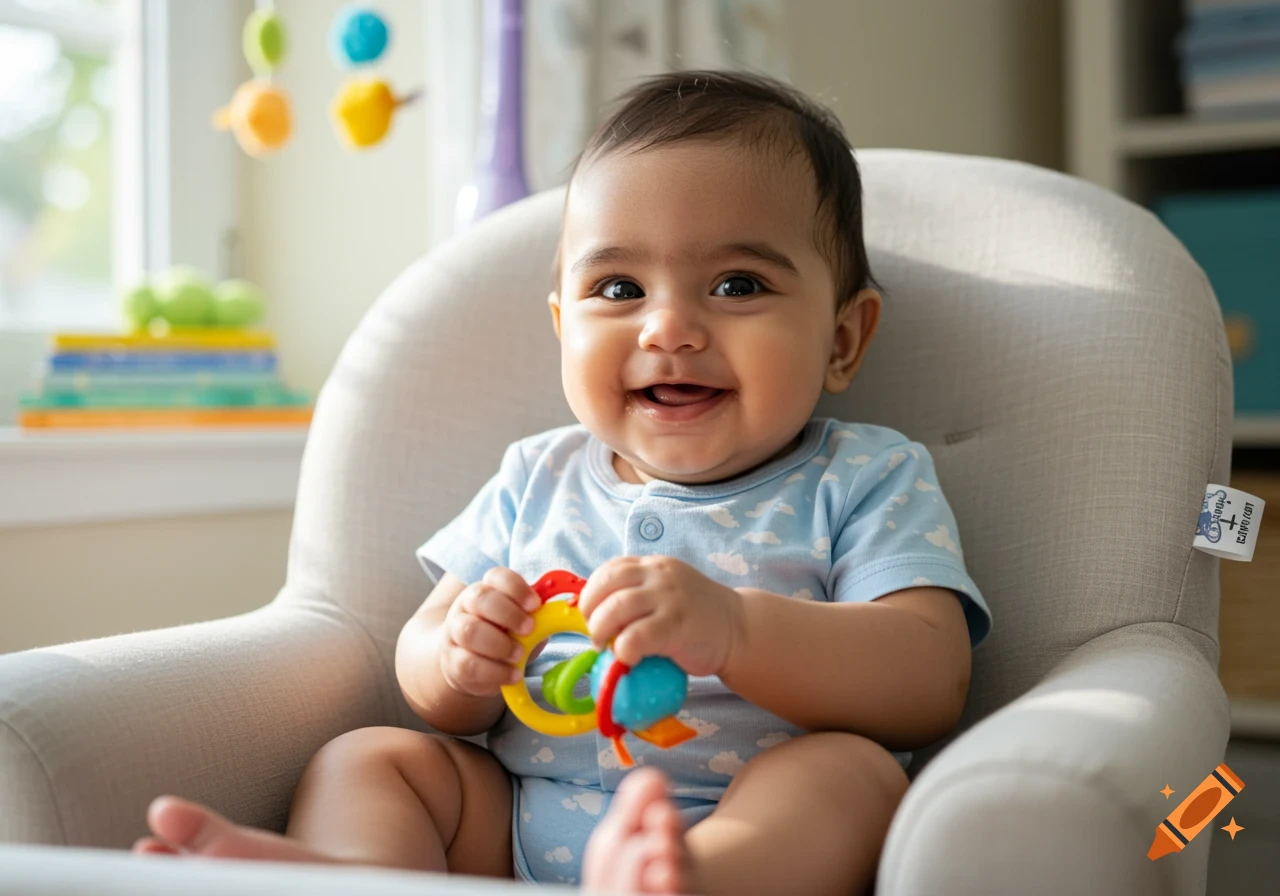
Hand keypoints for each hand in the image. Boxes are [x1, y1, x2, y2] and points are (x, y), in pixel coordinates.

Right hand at [440, 567, 540, 696]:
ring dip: (499, 644)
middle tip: (529, 629)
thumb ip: (538, 612)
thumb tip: (570, 605)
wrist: (469, 661)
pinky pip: (468, 664)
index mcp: (487, 589)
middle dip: (508, 614)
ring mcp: (455, 632)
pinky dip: (495, 671)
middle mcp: (466, 606)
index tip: (535, 604)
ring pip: (469, 631)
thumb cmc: (503, 635)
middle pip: (480, 599)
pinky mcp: (452, 661)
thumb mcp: (521, 619)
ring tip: (519, 655)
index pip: (496, 576)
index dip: (516, 588)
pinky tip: (513, 674)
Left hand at [577, 556, 743, 675]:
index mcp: (652, 566)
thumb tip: (596, 620)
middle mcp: (659, 575)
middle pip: (606, 586)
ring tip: (607, 648)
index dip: (591, 594)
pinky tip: (629, 658)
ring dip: (601, 631)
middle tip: (597, 636)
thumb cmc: (695, 616)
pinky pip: (636, 637)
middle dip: (591, 614)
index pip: (609, 569)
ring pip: (616, 608)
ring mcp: (669, 598)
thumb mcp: (665, 593)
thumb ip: (637, 597)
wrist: (738, 628)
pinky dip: (623, 650)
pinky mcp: (677, 625)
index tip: (592, 615)